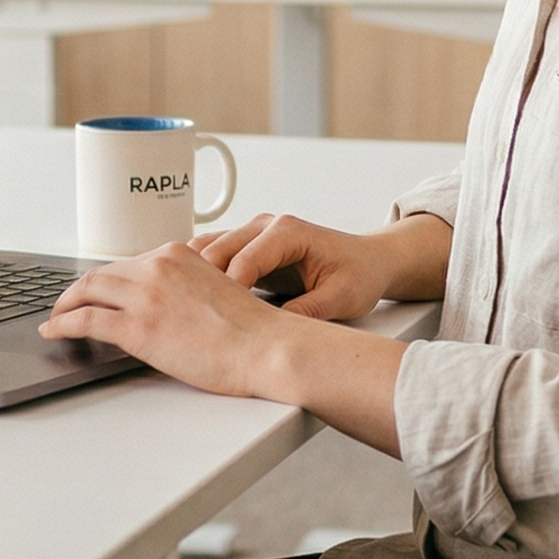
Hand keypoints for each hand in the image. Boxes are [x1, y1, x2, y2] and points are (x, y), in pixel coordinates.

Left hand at [40, 243, 290, 399]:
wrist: (267, 348)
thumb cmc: (252, 330)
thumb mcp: (216, 289)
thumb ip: (186, 287)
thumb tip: (165, 304)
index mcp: (178, 255)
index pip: (127, 263)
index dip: (106, 280)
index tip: (95, 291)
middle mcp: (158, 267)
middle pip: (101, 274)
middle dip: (77, 290)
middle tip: (65, 305)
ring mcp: (146, 296)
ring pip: (87, 291)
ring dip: (64, 305)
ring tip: (55, 319)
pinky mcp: (139, 328)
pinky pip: (86, 320)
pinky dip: (63, 324)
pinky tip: (55, 331)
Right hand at [190, 213, 397, 321]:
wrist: (369, 261)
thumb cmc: (359, 274)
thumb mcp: (341, 298)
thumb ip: (308, 311)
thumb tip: (275, 333)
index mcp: (288, 231)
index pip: (244, 259)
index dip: (228, 292)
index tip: (219, 320)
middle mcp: (265, 226)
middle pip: (216, 250)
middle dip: (202, 285)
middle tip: (195, 320)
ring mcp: (252, 234)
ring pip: (207, 249)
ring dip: (195, 278)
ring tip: (189, 312)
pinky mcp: (247, 248)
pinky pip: (213, 256)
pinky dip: (199, 276)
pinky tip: (195, 302)